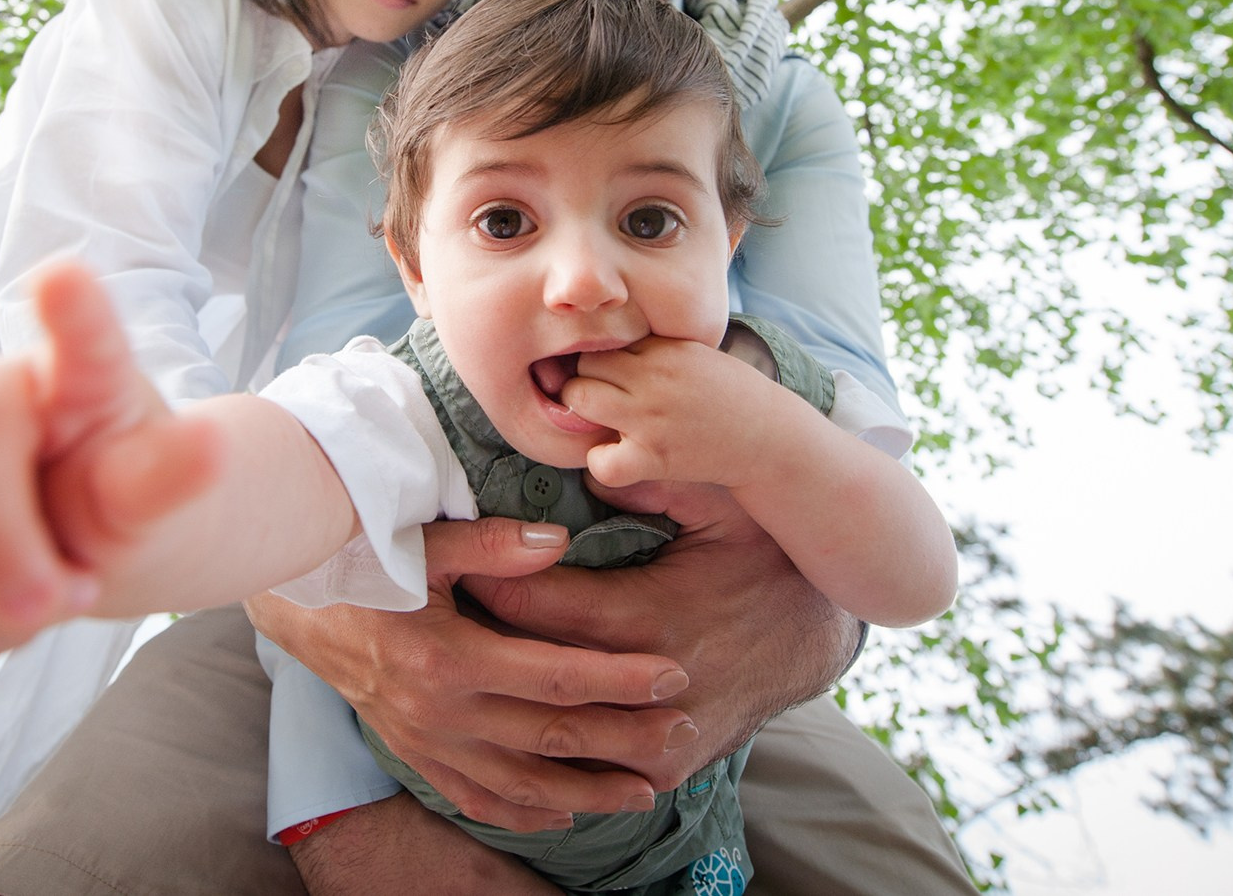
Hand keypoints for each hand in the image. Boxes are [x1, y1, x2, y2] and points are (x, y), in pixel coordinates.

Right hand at [0, 260, 218, 661]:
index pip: (78, 342)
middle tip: (64, 600)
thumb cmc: (119, 487)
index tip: (66, 276)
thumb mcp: (155, 487)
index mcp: (71, 377)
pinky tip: (3, 607)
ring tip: (53, 587)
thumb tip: (209, 444)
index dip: (73, 312)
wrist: (81, 535)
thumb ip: (168, 476)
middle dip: (0, 552)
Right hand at [247, 517, 696, 832]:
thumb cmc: (363, 565)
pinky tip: (562, 817)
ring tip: (643, 792)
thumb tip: (558, 541)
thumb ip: (491, 546)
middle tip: (681, 733)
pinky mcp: (415, 755)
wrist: (296, 607)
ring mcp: (427, 743)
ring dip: (586, 792)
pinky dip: (522, 813)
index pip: (554, 677)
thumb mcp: (422, 545)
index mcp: (449, 657)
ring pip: (521, 783)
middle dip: (622, 739)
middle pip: (550, 738)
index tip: (671, 676)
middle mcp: (440, 712)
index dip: (617, 679)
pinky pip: (475, 798)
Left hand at [460, 480, 860, 785]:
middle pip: (528, 667)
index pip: (538, 605)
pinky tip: (497, 713)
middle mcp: (648, 687)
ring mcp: (655, 738)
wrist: (810, 636)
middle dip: (474, 638)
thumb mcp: (719, 503)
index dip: (485, 581)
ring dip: (497, 697)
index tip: (443, 562)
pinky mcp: (662, 768)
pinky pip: (582, 767)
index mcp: (650, 616)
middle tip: (422, 610)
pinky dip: (539, 742)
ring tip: (444, 661)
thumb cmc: (756, 556)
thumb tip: (591, 463)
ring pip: (547, 726)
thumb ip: (655, 480)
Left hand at [561, 335, 786, 489]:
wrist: (769, 436)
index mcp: (665, 349)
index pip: (603, 341)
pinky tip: (620, 456)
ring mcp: (652, 418)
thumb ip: (654, 348)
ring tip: (606, 424)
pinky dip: (603, 463)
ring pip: (580, 400)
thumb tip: (605, 340)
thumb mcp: (695, 354)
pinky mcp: (656, 457)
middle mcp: (654, 377)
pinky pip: (601, 461)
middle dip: (585, 381)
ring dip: (584, 414)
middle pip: (583, 365)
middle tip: (603, 400)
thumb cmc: (730, 394)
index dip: (599, 360)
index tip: (608, 376)